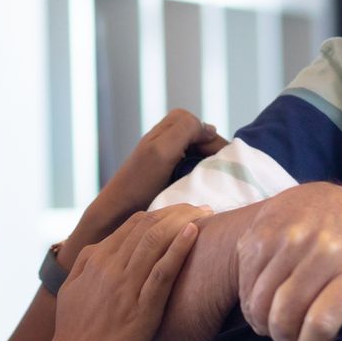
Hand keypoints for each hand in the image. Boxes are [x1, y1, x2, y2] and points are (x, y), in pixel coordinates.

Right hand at [44, 204, 211, 340]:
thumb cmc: (73, 334)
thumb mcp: (71, 289)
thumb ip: (86, 264)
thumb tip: (100, 247)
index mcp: (95, 259)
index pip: (134, 224)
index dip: (162, 213)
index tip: (183, 212)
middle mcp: (110, 266)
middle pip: (149, 226)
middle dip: (179, 211)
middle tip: (204, 208)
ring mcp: (125, 286)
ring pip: (157, 240)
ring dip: (185, 221)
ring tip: (207, 214)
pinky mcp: (141, 308)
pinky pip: (162, 271)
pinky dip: (179, 248)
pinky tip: (195, 233)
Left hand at [61, 110, 226, 265]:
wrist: (117, 216)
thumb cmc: (138, 182)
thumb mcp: (162, 150)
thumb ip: (185, 129)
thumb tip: (211, 128)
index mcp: (165, 130)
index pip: (198, 124)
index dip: (212, 138)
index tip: (223, 159)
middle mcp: (167, 142)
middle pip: (200, 139)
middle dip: (213, 152)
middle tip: (224, 172)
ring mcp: (168, 162)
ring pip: (199, 155)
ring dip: (209, 166)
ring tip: (218, 182)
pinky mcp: (169, 180)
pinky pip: (192, 171)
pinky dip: (202, 178)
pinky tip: (204, 190)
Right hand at [235, 184, 341, 340]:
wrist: (327, 201)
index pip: (322, 322)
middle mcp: (325, 249)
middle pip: (287, 315)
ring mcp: (289, 238)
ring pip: (262, 303)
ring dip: (265, 325)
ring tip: (278, 324)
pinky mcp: (261, 234)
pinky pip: (247, 286)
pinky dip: (251, 305)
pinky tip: (266, 303)